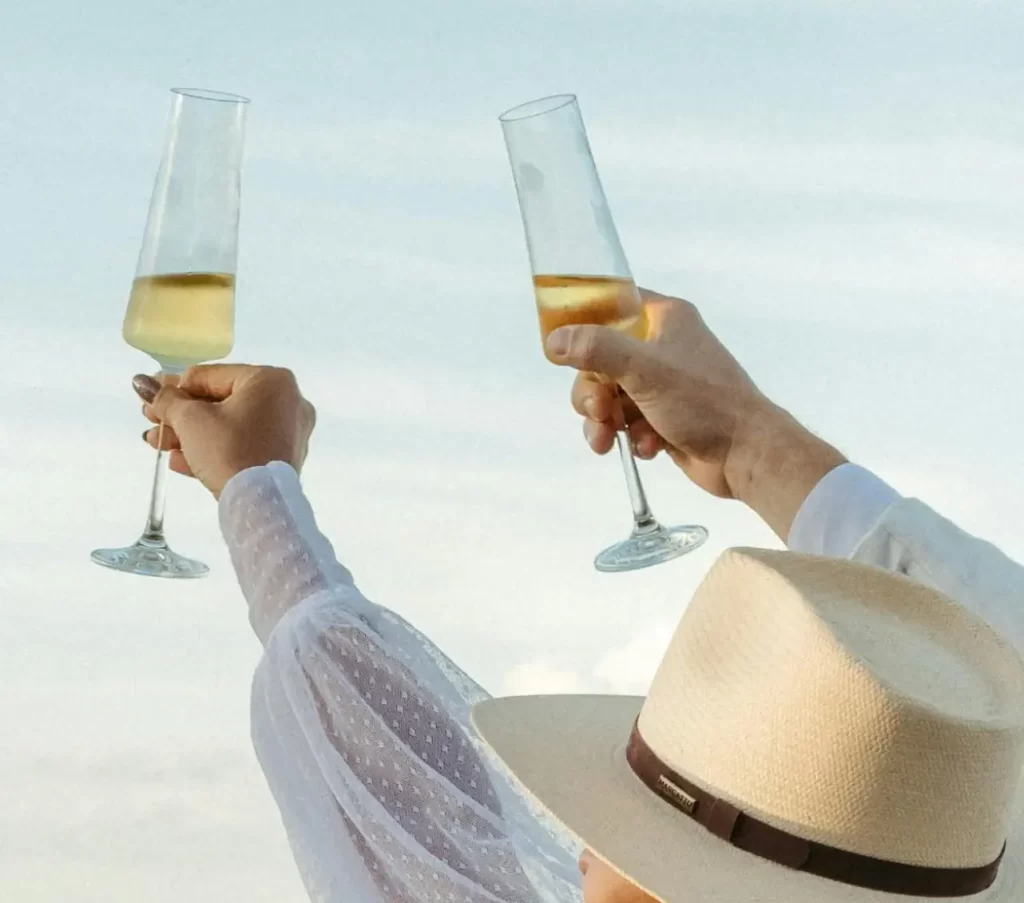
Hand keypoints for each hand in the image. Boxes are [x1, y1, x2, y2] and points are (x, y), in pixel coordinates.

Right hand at [136, 364, 315, 498]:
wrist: (258, 504)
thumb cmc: (228, 451)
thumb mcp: (191, 420)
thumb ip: (166, 400)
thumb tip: (143, 383)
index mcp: (271, 380)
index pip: (210, 376)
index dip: (173, 389)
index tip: (149, 401)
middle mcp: (288, 401)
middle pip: (221, 402)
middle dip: (181, 416)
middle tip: (152, 422)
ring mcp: (290, 431)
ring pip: (230, 426)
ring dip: (191, 435)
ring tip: (158, 444)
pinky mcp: (284, 458)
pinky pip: (245, 445)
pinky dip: (214, 450)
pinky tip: (180, 461)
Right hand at [549, 289, 766, 498]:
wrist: (747, 455)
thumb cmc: (702, 401)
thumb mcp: (644, 369)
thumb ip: (595, 349)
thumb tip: (553, 339)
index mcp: (665, 318)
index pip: (614, 305)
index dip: (586, 325)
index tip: (565, 350)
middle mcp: (663, 346)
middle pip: (601, 360)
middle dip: (592, 392)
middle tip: (598, 412)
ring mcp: (664, 384)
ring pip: (611, 395)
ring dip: (604, 420)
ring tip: (608, 441)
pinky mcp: (664, 417)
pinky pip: (629, 420)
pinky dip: (631, 436)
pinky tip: (648, 448)